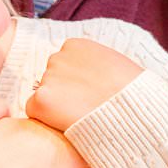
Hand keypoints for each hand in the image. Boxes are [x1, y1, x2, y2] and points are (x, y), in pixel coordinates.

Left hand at [25, 39, 144, 132]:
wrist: (133, 109)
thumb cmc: (132, 91)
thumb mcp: (114, 64)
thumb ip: (94, 65)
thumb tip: (89, 77)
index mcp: (75, 45)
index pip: (64, 64)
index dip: (75, 82)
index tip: (89, 93)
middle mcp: (57, 57)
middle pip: (51, 78)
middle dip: (64, 92)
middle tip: (84, 107)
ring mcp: (47, 78)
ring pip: (44, 95)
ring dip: (56, 106)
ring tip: (81, 115)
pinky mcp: (40, 100)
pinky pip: (35, 111)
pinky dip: (48, 119)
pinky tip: (68, 122)